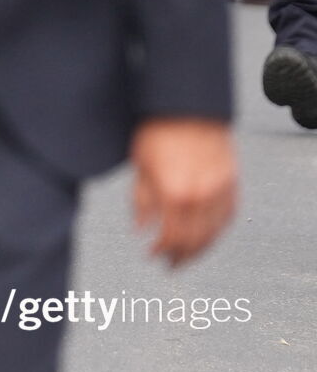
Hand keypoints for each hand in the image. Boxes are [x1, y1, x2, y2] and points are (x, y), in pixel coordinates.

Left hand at [131, 118, 236, 266]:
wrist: (186, 107)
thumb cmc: (157, 131)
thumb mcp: (140, 166)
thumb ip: (142, 202)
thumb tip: (141, 230)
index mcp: (174, 193)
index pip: (172, 238)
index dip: (161, 251)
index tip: (152, 256)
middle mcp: (201, 196)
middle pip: (195, 241)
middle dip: (181, 257)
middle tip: (170, 265)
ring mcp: (220, 190)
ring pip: (214, 233)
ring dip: (200, 249)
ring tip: (186, 257)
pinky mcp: (232, 183)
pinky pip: (227, 217)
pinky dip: (216, 231)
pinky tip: (205, 236)